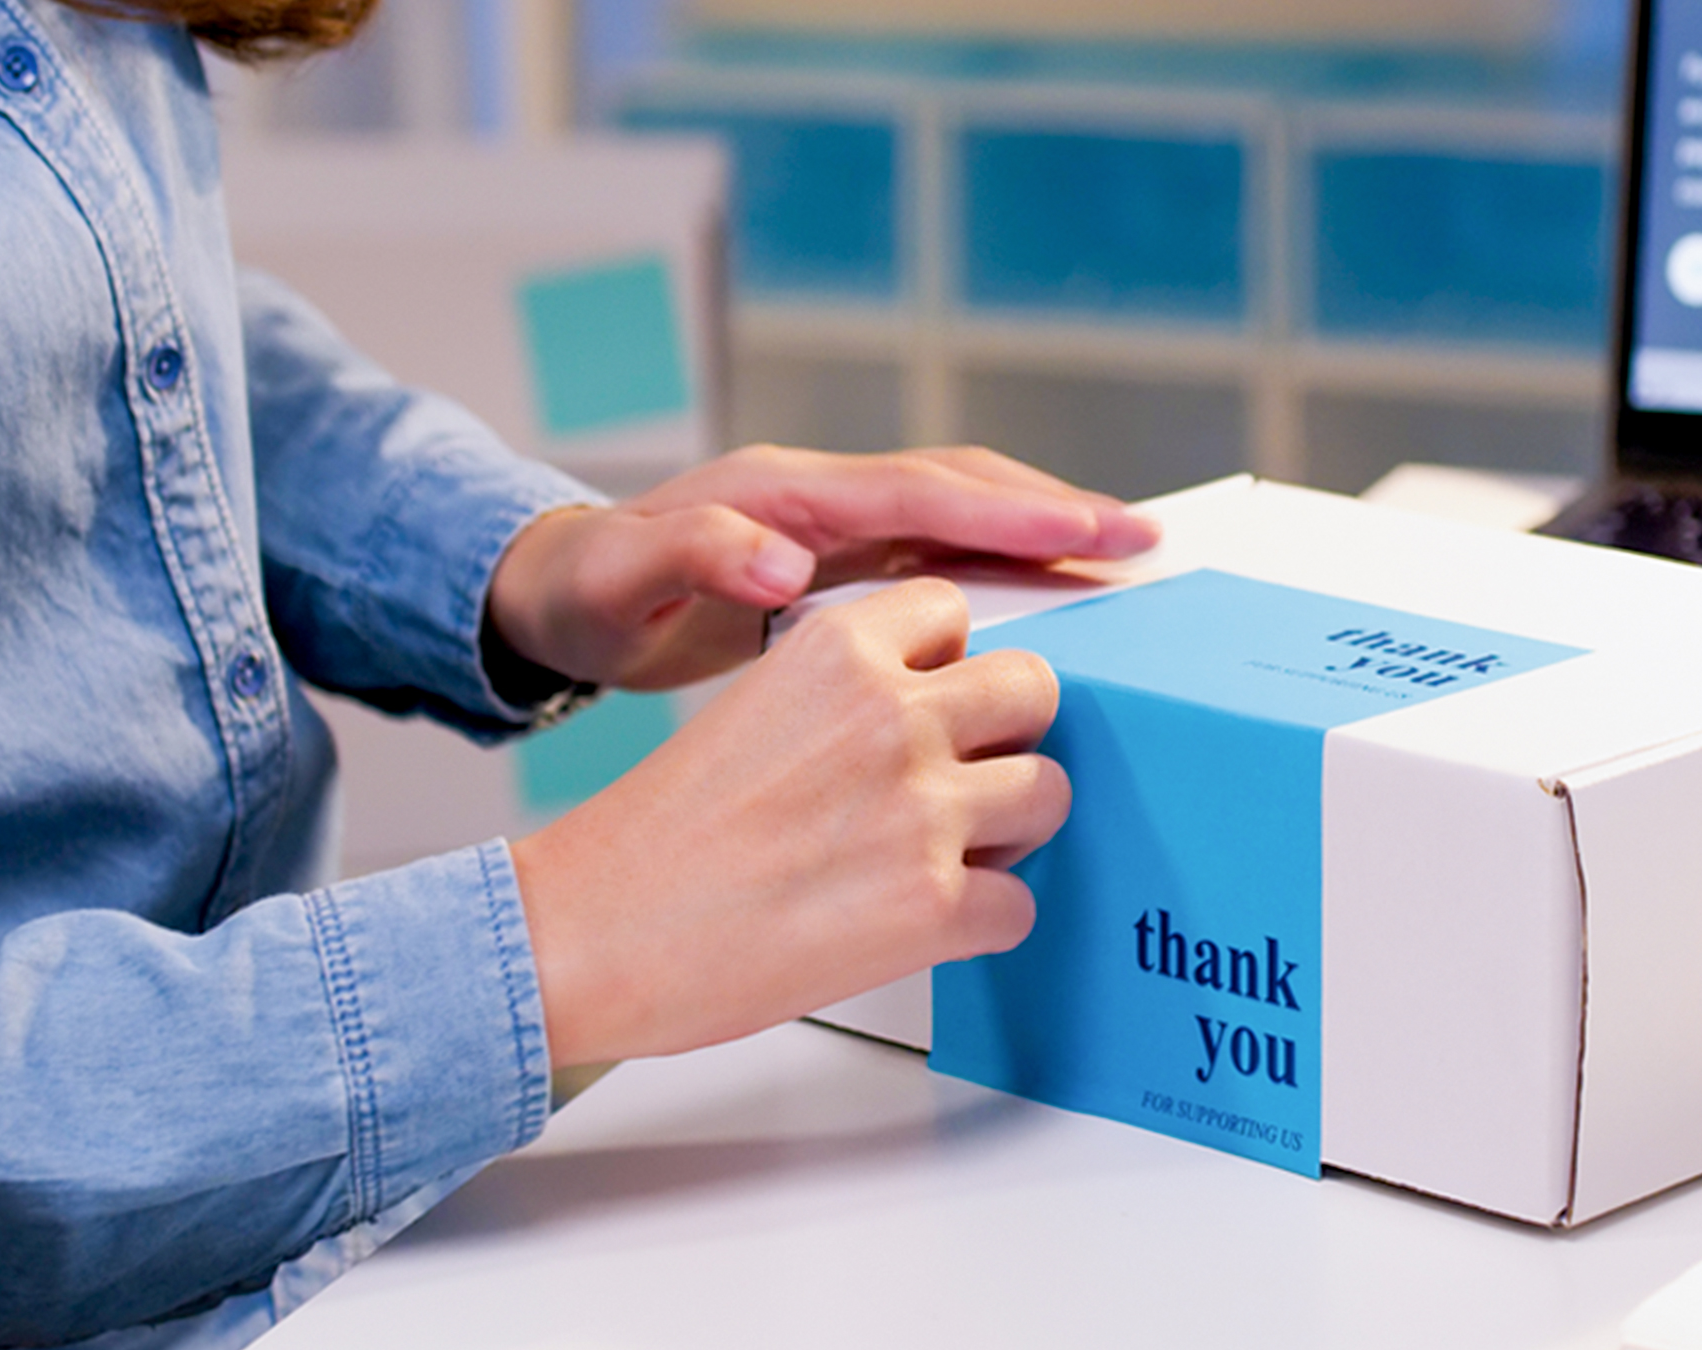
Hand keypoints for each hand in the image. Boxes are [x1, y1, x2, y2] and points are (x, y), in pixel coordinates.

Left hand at [484, 444, 1158, 689]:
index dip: (1009, 510)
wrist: (556, 594)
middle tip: (1144, 539)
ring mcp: (834, 526)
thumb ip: (698, 557)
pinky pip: (938, 556)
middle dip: (1054, 510)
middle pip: (962, 489)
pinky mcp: (836, 563)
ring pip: (960, 517)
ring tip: (1123, 560)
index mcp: (787, 493)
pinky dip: (997, 567)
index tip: (1089, 529)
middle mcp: (823, 496)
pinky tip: (1043, 601)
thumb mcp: (624, 579)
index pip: (921, 492)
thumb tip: (783, 565)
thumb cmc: (588, 591)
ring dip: (1038, 533)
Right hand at [508, 578, 1062, 1066]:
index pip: (957, 613)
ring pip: (1050, 794)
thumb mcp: (758, 706)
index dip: (948, 666)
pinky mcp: (933, 904)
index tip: (924, 705)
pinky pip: (1022, 906)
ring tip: (942, 857)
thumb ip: (850, 696)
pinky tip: (922, 926)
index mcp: (838, 648)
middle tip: (959, 780)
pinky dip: (983, 926)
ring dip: (1007, 832)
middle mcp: (891, 712)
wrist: (591, 931)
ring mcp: (922, 807)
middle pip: (1033, 690)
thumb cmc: (657, 838)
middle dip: (1005, 737)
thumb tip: (934, 712)